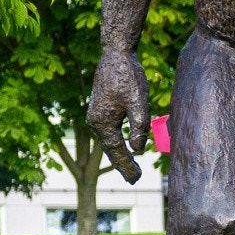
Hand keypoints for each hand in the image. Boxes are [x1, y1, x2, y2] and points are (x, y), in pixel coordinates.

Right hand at [87, 51, 149, 183]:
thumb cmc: (129, 77)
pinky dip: (117, 142)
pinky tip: (125, 146)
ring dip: (120, 154)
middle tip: (135, 179)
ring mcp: (96, 114)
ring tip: (132, 168)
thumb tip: (138, 149)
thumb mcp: (139, 103)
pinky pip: (109, 131)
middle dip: (123, 164)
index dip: (127, 165)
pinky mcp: (101, 108)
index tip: (136, 179)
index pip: (116, 150)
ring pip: (109, 140)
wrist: (116, 55)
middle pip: (110, 148)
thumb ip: (139, 127)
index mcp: (103, 121)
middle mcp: (95, 120)